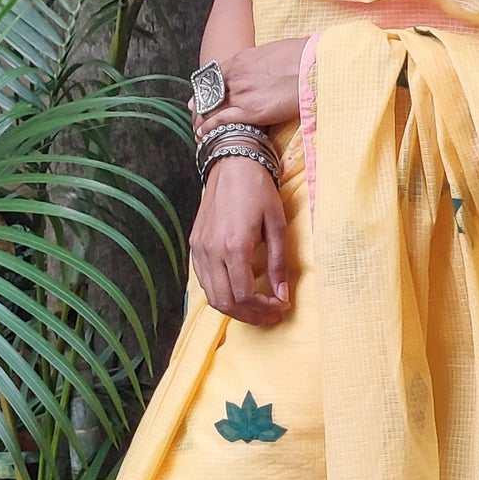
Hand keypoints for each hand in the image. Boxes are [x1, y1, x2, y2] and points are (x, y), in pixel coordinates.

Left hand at [188, 36, 306, 143]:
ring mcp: (241, 93)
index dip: (206, 88)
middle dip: (201, 105)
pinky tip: (204, 135)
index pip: (215, 75)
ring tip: (199, 130)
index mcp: (241, 59)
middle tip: (196, 115)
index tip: (200, 96)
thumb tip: (263, 69)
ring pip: (212, 108)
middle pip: (209, 93)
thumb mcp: (274, 53)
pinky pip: (222, 121)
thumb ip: (260, 63)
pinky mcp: (250, 111)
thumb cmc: (303, 58)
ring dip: (203, 120)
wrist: (314, 68)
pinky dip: (210, 128)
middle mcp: (236, 75)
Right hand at [189, 152, 289, 325]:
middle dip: (250, 315)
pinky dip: (221, 293)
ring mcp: (199, 249)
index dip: (264, 308)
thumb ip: (279, 263)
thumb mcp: (277, 224)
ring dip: (235, 308)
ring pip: (212, 296)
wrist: (232, 164)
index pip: (245, 295)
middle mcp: (212, 251)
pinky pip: (204, 281)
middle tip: (271, 314)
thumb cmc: (258, 190)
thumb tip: (283, 295)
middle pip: (226, 302)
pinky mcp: (195, 245)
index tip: (281, 307)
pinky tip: (239, 290)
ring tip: (257, 307)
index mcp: (234, 246)